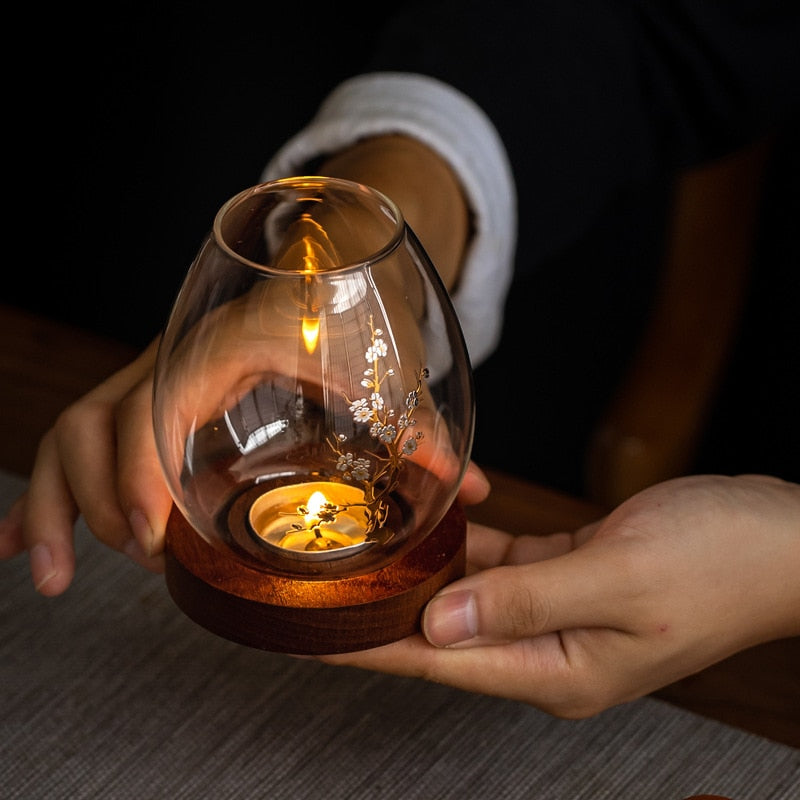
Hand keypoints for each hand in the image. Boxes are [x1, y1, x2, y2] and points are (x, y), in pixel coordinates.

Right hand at [0, 334, 489, 595]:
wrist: (321, 256)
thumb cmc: (350, 305)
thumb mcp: (382, 362)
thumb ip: (421, 426)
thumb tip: (471, 491)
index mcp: (231, 343)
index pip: (163, 400)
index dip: (142, 470)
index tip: (149, 535)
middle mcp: (181, 356)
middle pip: (97, 420)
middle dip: (94, 499)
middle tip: (130, 560)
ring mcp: (158, 371)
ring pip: (76, 427)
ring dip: (55, 501)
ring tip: (54, 574)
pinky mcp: (152, 390)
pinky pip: (86, 433)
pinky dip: (54, 487)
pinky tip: (24, 538)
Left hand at [317, 474, 799, 717]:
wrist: (783, 536)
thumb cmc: (721, 563)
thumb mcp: (618, 579)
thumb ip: (523, 602)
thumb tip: (440, 623)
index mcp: (557, 669)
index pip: (440, 661)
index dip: (375, 645)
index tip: (320, 634)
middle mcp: (550, 650)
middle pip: (447, 629)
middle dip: (391, 601)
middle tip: (333, 573)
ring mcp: (560, 614)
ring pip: (473, 591)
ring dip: (432, 563)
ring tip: (375, 539)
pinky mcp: (572, 576)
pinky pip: (506, 562)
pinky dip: (477, 540)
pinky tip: (447, 515)